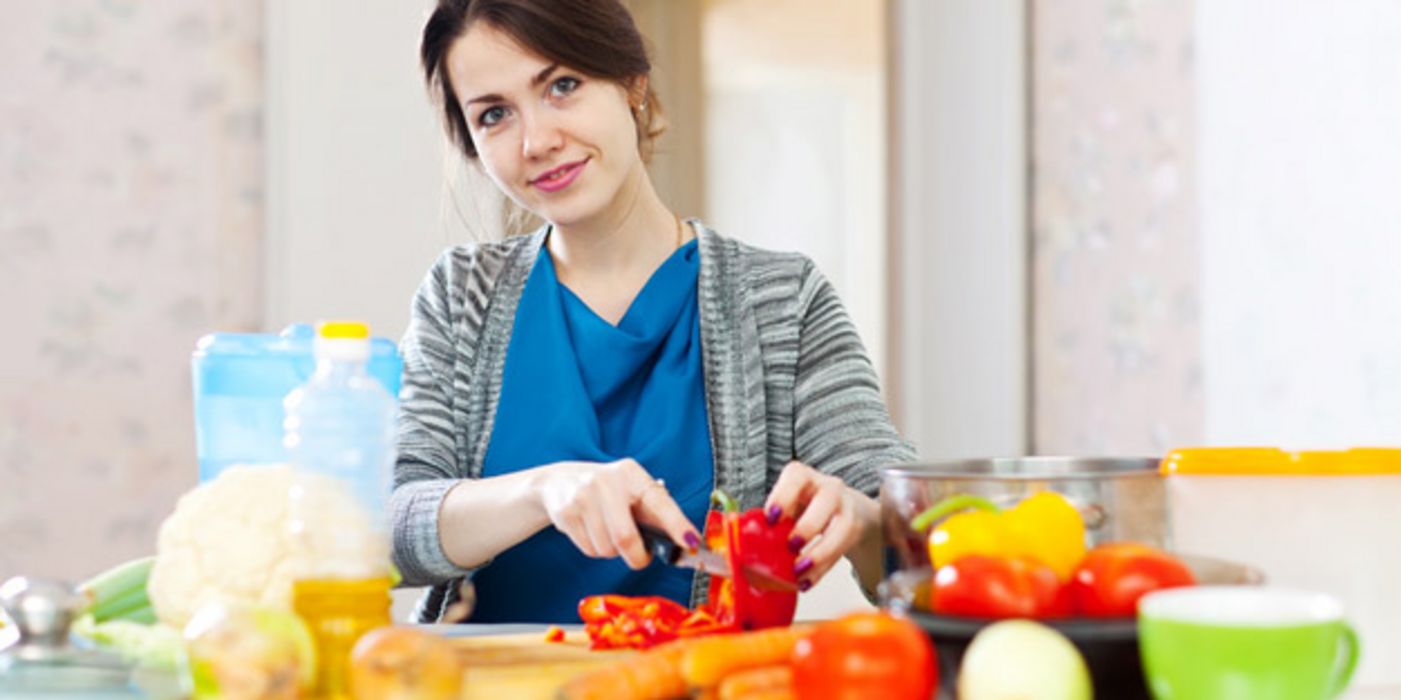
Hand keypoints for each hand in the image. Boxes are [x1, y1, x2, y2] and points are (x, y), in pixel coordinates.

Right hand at [535, 458, 700, 569]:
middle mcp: (606, 483)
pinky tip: (592, 532)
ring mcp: (582, 497)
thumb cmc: (607, 490)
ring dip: (613, 552)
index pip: (659, 502)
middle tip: (641, 557)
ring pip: (607, 549)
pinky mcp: (566, 513)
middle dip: (637, 557)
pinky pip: (589, 550)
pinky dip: (596, 550)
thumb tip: (684, 541)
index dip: (676, 524)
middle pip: (626, 538)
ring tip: (609, 534)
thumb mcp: (632, 489)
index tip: (691, 542)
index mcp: (631, 474)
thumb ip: (654, 512)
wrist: (559, 481)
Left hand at [764, 461, 879, 589]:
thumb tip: (746, 544)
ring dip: (819, 553)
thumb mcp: (788, 505)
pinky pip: (842, 549)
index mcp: (804, 477)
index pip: (796, 477)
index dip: (783, 496)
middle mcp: (828, 487)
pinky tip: (807, 581)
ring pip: (842, 527)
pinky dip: (822, 569)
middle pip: (827, 500)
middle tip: (791, 546)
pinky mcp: (855, 528)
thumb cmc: (808, 507)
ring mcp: (846, 507)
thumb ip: (772, 520)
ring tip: (798, 570)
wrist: (847, 510)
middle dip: (808, 526)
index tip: (771, 518)